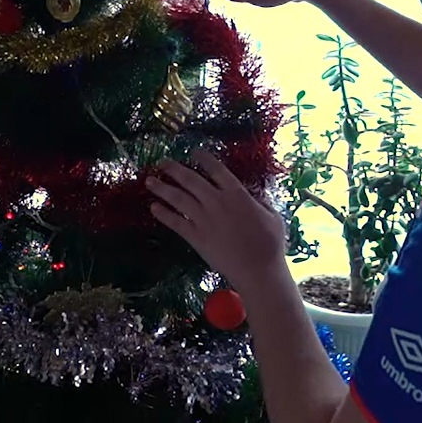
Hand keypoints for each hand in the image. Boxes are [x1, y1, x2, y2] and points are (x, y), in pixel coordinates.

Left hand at [147, 150, 287, 294]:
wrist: (258, 270)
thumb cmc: (270, 244)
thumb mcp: (271, 215)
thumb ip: (259, 202)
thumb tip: (253, 196)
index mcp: (237, 193)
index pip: (216, 169)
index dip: (203, 159)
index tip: (193, 153)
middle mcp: (217, 201)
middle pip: (191, 180)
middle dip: (174, 169)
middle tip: (162, 163)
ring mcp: (204, 219)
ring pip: (178, 198)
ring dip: (162, 188)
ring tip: (149, 181)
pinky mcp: (196, 237)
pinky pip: (175, 222)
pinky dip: (163, 214)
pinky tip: (154, 208)